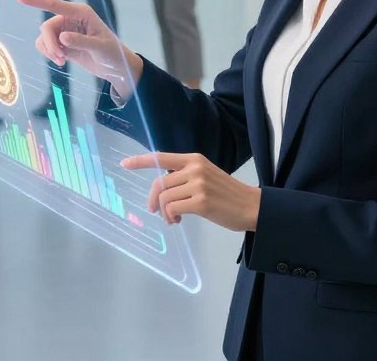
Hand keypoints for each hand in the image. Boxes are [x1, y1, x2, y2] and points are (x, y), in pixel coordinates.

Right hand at [17, 0, 142, 98]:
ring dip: (49, 50)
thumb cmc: (111, 53)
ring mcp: (65, 31)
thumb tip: (62, 38)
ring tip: (62, 60)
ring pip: (44, 37)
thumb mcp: (99, 47)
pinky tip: (62, 60)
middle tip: (60, 57)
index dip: (36, 1)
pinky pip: (46, 45)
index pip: (54, 5)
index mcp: (80, 13)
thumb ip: (81, 42)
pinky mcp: (62, 43)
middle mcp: (70, 19)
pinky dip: (49, 54)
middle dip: (50, 43)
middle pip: (47, 27)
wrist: (114, 67)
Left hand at [123, 152, 260, 231]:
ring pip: (164, 197)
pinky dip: (171, 216)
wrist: (251, 206)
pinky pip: (173, 208)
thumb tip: (163, 189)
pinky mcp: (201, 202)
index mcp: (194, 159)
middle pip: (159, 183)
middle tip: (155, 211)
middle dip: (153, 199)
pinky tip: (179, 220)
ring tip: (173, 218)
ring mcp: (198, 184)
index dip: (140, 161)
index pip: (161, 157)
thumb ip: (185, 176)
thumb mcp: (205, 175)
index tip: (124, 163)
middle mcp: (194, 168)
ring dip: (164, 211)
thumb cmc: (227, 193)